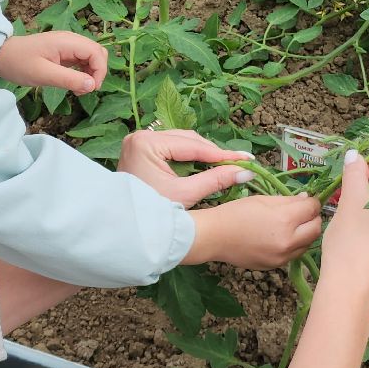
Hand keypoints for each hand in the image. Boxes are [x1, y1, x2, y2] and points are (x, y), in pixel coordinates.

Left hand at [0, 31, 106, 93]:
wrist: (1, 55)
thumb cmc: (19, 64)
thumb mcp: (43, 75)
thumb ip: (69, 79)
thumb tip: (92, 86)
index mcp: (67, 42)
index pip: (96, 52)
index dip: (100, 71)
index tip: (91, 88)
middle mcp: (70, 40)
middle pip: (97, 52)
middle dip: (97, 72)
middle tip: (84, 89)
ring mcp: (67, 45)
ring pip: (91, 57)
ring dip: (90, 73)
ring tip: (77, 89)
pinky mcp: (63, 52)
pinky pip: (81, 60)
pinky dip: (82, 72)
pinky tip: (73, 83)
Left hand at [118, 128, 255, 205]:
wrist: (122, 230)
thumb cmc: (150, 214)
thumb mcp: (185, 195)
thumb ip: (216, 179)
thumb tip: (247, 171)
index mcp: (146, 143)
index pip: (192, 145)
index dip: (222, 154)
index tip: (246, 159)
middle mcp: (141, 137)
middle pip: (187, 140)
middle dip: (213, 153)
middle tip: (239, 163)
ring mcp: (139, 143)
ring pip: (181, 143)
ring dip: (202, 155)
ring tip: (226, 165)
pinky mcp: (141, 152)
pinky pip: (172, 150)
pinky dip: (189, 159)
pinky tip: (205, 166)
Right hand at [186, 194, 322, 269]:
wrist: (214, 237)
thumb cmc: (236, 213)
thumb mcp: (263, 200)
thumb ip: (288, 200)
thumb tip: (307, 200)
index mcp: (285, 220)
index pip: (312, 209)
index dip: (312, 202)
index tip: (308, 200)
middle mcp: (288, 242)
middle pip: (316, 229)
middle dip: (313, 218)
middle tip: (304, 212)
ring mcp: (283, 257)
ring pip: (307, 244)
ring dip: (305, 233)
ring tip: (292, 225)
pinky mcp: (276, 266)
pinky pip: (294, 254)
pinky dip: (293, 245)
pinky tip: (280, 238)